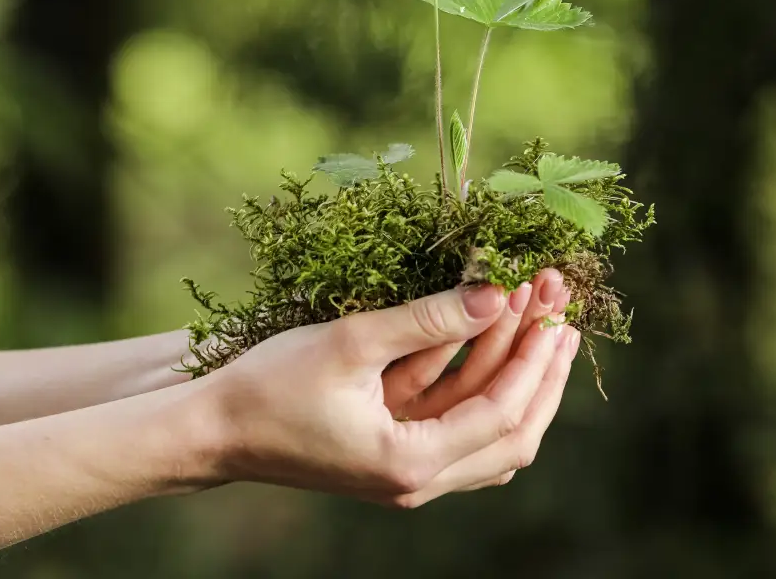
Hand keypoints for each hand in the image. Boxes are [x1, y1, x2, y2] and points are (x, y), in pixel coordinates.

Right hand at [191, 270, 581, 507]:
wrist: (213, 430)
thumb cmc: (270, 386)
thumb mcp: (352, 342)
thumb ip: (429, 318)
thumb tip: (497, 292)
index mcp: (408, 464)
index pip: (500, 413)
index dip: (532, 357)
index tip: (550, 306)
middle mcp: (418, 483)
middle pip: (512, 437)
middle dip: (541, 373)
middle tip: (562, 313)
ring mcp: (409, 475)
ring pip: (493, 437)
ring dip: (519, 380)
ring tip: (544, 323)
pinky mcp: (398, 457)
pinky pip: (462, 429)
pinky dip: (485, 389)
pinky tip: (497, 346)